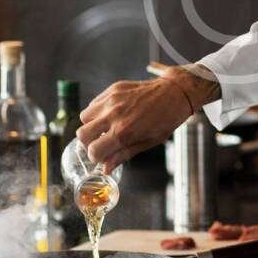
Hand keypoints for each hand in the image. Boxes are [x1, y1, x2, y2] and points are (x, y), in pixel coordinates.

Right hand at [77, 66, 219, 172]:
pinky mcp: (113, 88)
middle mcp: (114, 114)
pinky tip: (111, 113)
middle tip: (101, 142)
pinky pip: (94, 103)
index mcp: (124, 131)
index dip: (96, 157)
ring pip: (84, 117)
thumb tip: (106, 169)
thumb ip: (123, 154)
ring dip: (91, 125)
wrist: (175, 92)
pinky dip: (97, 111)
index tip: (103, 156)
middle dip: (89, 142)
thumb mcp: (148, 142)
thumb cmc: (166, 119)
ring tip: (106, 126)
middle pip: (82, 134)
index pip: (93, 151)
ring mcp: (112, 99)